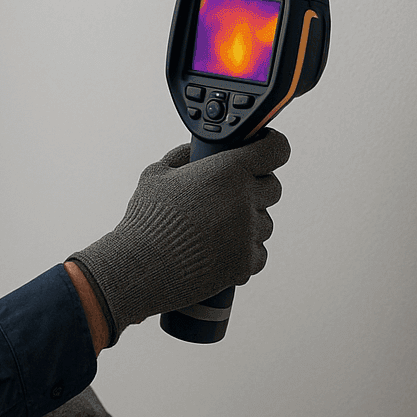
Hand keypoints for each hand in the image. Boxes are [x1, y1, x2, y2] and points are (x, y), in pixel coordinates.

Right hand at [69, 129, 288, 341]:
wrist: (141, 269)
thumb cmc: (146, 220)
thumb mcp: (157, 174)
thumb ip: (183, 157)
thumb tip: (195, 152)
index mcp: (228, 171)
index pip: (276, 149)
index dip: (272, 148)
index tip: (266, 151)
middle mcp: (245, 200)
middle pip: (273, 188)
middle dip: (256, 189)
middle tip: (230, 195)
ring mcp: (248, 234)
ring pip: (265, 223)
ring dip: (248, 224)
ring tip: (215, 230)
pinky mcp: (245, 264)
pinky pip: (258, 253)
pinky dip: (243, 253)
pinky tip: (218, 251)